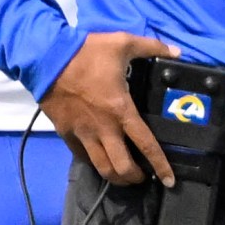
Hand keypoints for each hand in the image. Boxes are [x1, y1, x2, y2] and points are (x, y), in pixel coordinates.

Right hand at [40, 32, 179, 186]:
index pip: (146, 145)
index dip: (160, 166)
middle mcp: (104, 128)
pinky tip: (100, 159)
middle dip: (135, 178)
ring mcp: (83, 133)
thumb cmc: (86, 52)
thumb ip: (152, 46)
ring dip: (116, 177)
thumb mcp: (123, 42)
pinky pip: (82, 156)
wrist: (47, 58)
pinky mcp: (66, 133)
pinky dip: (93, 161)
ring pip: (101, 167)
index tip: (169, 181)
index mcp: (121, 110)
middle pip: (122, 167)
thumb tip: (177, 51)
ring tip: (124, 176)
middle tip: (143, 177)